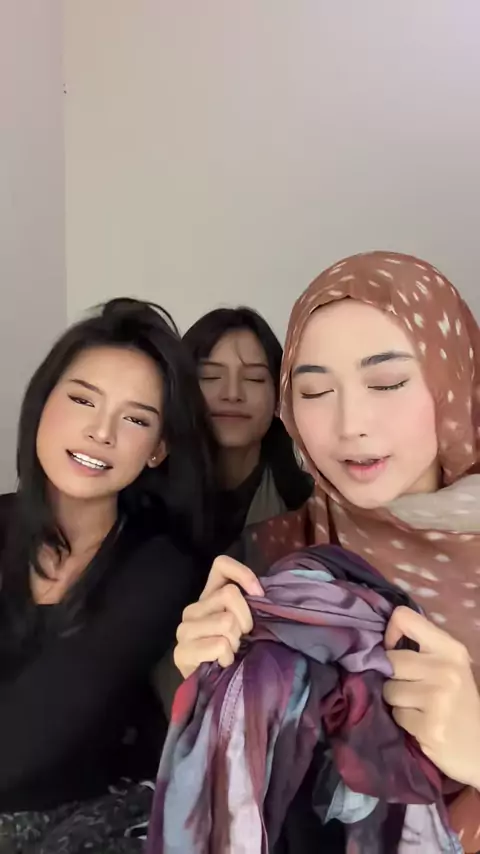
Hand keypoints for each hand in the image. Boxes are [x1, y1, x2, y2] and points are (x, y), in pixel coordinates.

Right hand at [173, 555, 262, 678]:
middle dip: (245, 620)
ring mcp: (184, 629)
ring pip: (226, 621)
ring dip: (236, 641)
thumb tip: (262, 594)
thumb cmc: (237, 651)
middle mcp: (193, 608)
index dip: (243, 574)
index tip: (259, 595)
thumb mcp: (247, 622)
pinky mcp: (181, 651)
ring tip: (231, 652)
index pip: (221, 564)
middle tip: (242, 638)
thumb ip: (251, 604)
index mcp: (209, 596)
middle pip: (230, 594)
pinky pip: (218, 644)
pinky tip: (223, 663)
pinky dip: (228, 656)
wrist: (217, 687)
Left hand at [383, 606, 479, 789]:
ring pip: (389, 689)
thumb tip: (378, 640)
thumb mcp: (449, 666)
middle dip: (392, 677)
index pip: (405, 618)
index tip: (393, 650)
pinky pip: (396, 715)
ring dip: (397, 701)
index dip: (389, 633)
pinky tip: (422, 724)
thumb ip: (420, 648)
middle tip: (411, 688)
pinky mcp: (429, 727)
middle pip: (390, 660)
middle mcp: (445, 669)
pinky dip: (403, 721)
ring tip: (418, 707)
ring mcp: (438, 698)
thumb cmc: (459, 703)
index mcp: (450, 648)